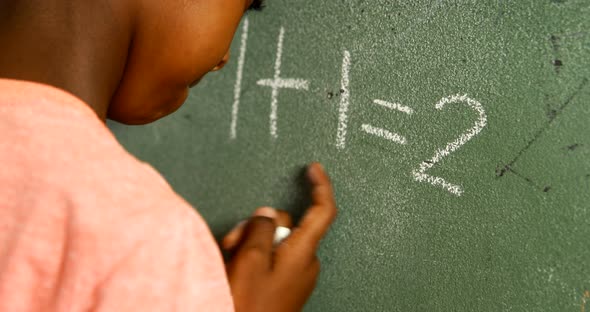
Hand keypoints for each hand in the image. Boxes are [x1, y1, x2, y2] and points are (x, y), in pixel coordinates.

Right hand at [222, 163, 336, 311]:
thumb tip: (268, 215)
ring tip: (230, 263)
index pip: (322, 211)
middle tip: (233, 242)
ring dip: (249, 244)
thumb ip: (261, 229)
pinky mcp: (284, 285)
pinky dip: (252, 258)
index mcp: (303, 254)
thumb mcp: (249, 260)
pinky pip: (270, 260)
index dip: (320, 186)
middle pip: (286, 225)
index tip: (314, 169)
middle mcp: (305, 263)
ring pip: (273, 242)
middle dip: (258, 226)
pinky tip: (235, 271)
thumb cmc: (249, 308)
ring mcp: (295, 276)